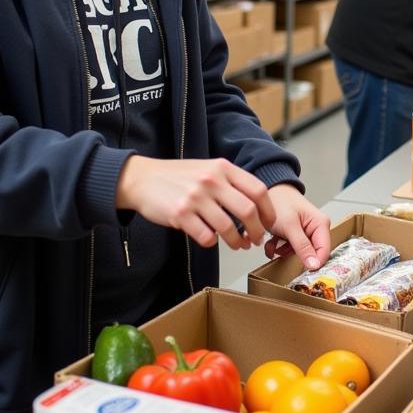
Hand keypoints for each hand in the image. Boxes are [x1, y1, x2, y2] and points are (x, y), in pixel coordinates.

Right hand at [116, 156, 275, 249]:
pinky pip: (205, 236)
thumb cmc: (178, 176)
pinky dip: (212, 242)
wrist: (142, 178)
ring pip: (228, 227)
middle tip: (257, 239)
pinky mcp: (180, 214)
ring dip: (237, 241)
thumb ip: (231, 183)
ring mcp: (196, 197)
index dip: (268, 210)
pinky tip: (211, 239)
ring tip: (238, 244)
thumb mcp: (208, 169)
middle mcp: (212, 180)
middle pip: (248, 211)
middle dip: (257, 230)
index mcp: (223, 168)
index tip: (269, 223)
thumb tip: (257, 208)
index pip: (258, 190)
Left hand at [266, 184, 330, 270]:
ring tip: (273, 244)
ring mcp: (305, 233)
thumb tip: (314, 265)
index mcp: (321, 224)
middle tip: (281, 250)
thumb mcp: (290, 226)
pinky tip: (272, 243)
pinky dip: (278, 249)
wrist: (268, 190)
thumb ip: (302, 246)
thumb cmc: (280, 202)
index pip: (324, 251)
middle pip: (311, 254)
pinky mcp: (295, 236)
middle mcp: (316, 230)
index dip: (315, 264)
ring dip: (283, 252)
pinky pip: (289, 250)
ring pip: (298, 254)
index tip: (302, 271)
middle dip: (293, 255)